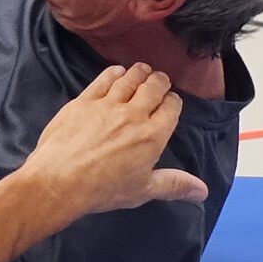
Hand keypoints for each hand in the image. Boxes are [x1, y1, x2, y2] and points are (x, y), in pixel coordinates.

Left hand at [18, 64, 207, 220]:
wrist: (60, 180)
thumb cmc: (102, 189)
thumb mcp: (143, 190)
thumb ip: (174, 185)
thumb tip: (202, 190)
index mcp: (152, 135)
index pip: (171, 108)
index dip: (173, 102)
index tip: (171, 101)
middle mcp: (133, 114)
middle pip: (153, 87)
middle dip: (160, 81)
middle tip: (160, 81)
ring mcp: (107, 105)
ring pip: (129, 79)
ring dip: (139, 72)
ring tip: (143, 70)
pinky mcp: (84, 101)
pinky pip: (103, 80)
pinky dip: (113, 73)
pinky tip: (117, 71)